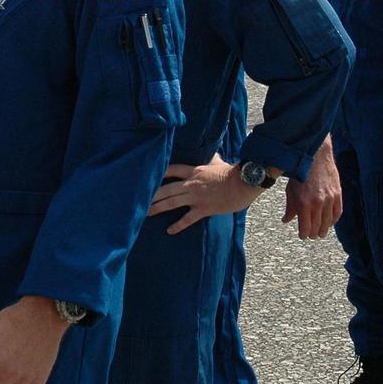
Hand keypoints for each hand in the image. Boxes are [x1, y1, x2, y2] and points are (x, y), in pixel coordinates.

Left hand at [147, 153, 264, 233]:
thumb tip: (210, 152)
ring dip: (157, 208)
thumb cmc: (232, 172)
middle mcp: (191, 184)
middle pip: (166, 188)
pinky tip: (170, 231)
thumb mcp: (217, 162)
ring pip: (172, 202)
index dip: (158, 172)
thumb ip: (209, 158)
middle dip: (151, 194)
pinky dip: (178, 225)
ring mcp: (196, 197)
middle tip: (138, 198)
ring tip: (146, 213)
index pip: (171, 169)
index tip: (146, 175)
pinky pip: (188, 219)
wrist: (244, 183)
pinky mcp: (204, 209)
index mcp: (193, 171)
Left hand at [282, 137, 341, 238]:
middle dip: (313, 233)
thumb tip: (286, 220)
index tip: (302, 236)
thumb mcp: (290, 190)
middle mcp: (318, 202)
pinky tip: (330, 223)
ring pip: (328, 222)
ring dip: (324, 229)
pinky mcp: (338, 194)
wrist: (315, 156)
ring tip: (321, 233)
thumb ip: (289, 207)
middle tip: (311, 236)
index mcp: (304, 202)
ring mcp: (329, 199)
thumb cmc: (299, 172)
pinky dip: (334, 220)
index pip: (305, 227)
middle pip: (317, 226)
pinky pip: (338, 212)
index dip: (304, 234)